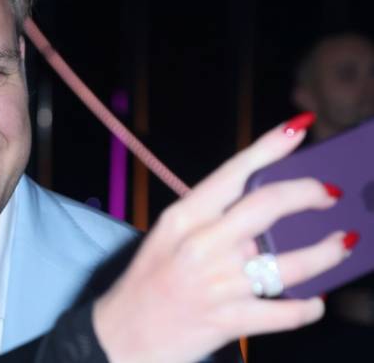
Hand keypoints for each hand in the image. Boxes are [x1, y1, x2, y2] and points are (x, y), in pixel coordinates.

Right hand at [92, 117, 349, 362]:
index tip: (297, 128)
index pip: (232, 173)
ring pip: (291, 264)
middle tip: (329, 192)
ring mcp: (218, 285)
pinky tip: (315, 300)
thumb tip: (265, 211)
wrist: (121, 336)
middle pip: (267, 206)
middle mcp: (201, 246)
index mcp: (182, 219)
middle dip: (309, 192)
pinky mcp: (230, 321)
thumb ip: (209, 221)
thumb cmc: (146, 283)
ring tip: (343, 244)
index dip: (269, 147)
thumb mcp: (167, 239)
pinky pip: (286, 312)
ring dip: (327, 252)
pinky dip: (308, 307)